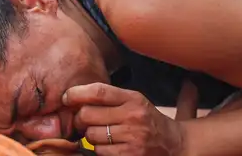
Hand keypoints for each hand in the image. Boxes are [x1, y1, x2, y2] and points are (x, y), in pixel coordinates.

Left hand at [64, 83, 185, 155]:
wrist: (174, 144)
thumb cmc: (147, 120)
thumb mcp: (134, 101)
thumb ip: (110, 98)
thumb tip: (75, 97)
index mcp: (132, 98)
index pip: (98, 91)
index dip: (77, 93)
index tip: (67, 97)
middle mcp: (133, 116)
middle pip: (88, 114)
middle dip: (80, 119)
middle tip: (83, 121)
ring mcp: (132, 137)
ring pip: (91, 135)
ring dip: (90, 136)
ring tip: (101, 134)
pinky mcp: (130, 155)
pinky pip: (100, 151)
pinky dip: (100, 150)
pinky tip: (109, 146)